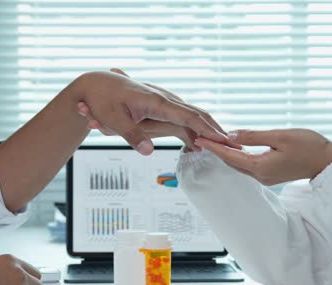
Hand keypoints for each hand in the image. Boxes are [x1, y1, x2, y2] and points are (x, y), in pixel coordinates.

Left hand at [73, 68, 231, 153]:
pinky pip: (185, 118)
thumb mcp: (113, 119)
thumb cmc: (103, 100)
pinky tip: (205, 143)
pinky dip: (198, 130)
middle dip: (217, 131)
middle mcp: (166, 99)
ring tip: (226, 148)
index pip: (190, 116)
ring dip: (210, 130)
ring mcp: (165, 102)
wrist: (96, 84)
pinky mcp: (162, 107)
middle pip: (198, 114)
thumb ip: (132, 135)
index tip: (223, 142)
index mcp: (157, 101)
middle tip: (235, 148)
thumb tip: (149, 152)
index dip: (207, 130)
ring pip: (194, 115)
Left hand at [195, 129, 331, 185]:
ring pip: (239, 165)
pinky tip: (233, 148)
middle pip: (232, 163)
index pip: (230, 156)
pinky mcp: (270, 175)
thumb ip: (253, 136)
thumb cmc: (309, 146)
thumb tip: (231, 135)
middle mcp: (260, 176)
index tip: (199, 138)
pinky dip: (238, 157)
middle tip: (200, 138)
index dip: (214, 147)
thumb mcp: (280, 136)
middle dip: (216, 151)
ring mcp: (265, 177)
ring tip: (212, 142)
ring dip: (226, 154)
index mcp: (260, 167)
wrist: (327, 161)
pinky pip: (248, 166)